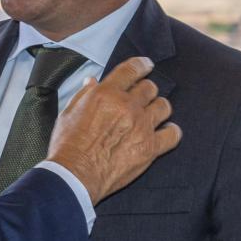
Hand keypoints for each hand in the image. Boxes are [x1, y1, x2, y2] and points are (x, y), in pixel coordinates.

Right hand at [48, 56, 181, 202]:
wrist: (75, 175)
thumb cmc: (68, 146)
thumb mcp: (69, 113)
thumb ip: (84, 95)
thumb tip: (92, 81)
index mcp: (106, 94)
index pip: (131, 70)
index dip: (142, 65)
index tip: (147, 65)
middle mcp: (127, 106)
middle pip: (150, 88)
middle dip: (146, 90)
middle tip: (143, 97)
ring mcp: (141, 126)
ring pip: (164, 106)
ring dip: (159, 108)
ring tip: (153, 114)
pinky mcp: (150, 148)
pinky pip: (173, 134)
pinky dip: (172, 131)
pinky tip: (166, 132)